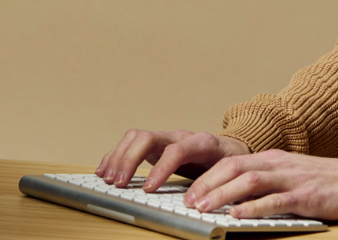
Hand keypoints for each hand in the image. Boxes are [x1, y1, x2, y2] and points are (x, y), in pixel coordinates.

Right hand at [96, 129, 250, 189]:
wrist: (232, 146)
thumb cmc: (231, 160)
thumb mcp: (232, 172)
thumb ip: (221, 184)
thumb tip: (209, 202)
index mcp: (202, 142)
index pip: (176, 150)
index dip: (161, 168)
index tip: (148, 189)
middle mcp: (179, 135)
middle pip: (148, 137)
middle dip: (129, 160)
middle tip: (119, 183)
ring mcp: (165, 137)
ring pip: (135, 137)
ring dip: (118, 157)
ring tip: (108, 179)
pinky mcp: (155, 144)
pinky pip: (130, 143)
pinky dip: (115, 155)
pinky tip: (105, 170)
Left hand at [183, 149, 337, 220]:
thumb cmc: (326, 181)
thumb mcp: (290, 174)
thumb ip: (266, 181)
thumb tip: (236, 195)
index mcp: (273, 159)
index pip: (232, 161)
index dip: (207, 176)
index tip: (190, 191)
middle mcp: (278, 164)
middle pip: (234, 167)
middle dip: (207, 184)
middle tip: (188, 201)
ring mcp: (291, 179)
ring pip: (248, 181)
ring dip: (222, 195)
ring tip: (204, 208)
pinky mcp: (305, 196)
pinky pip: (274, 201)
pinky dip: (252, 208)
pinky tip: (237, 215)